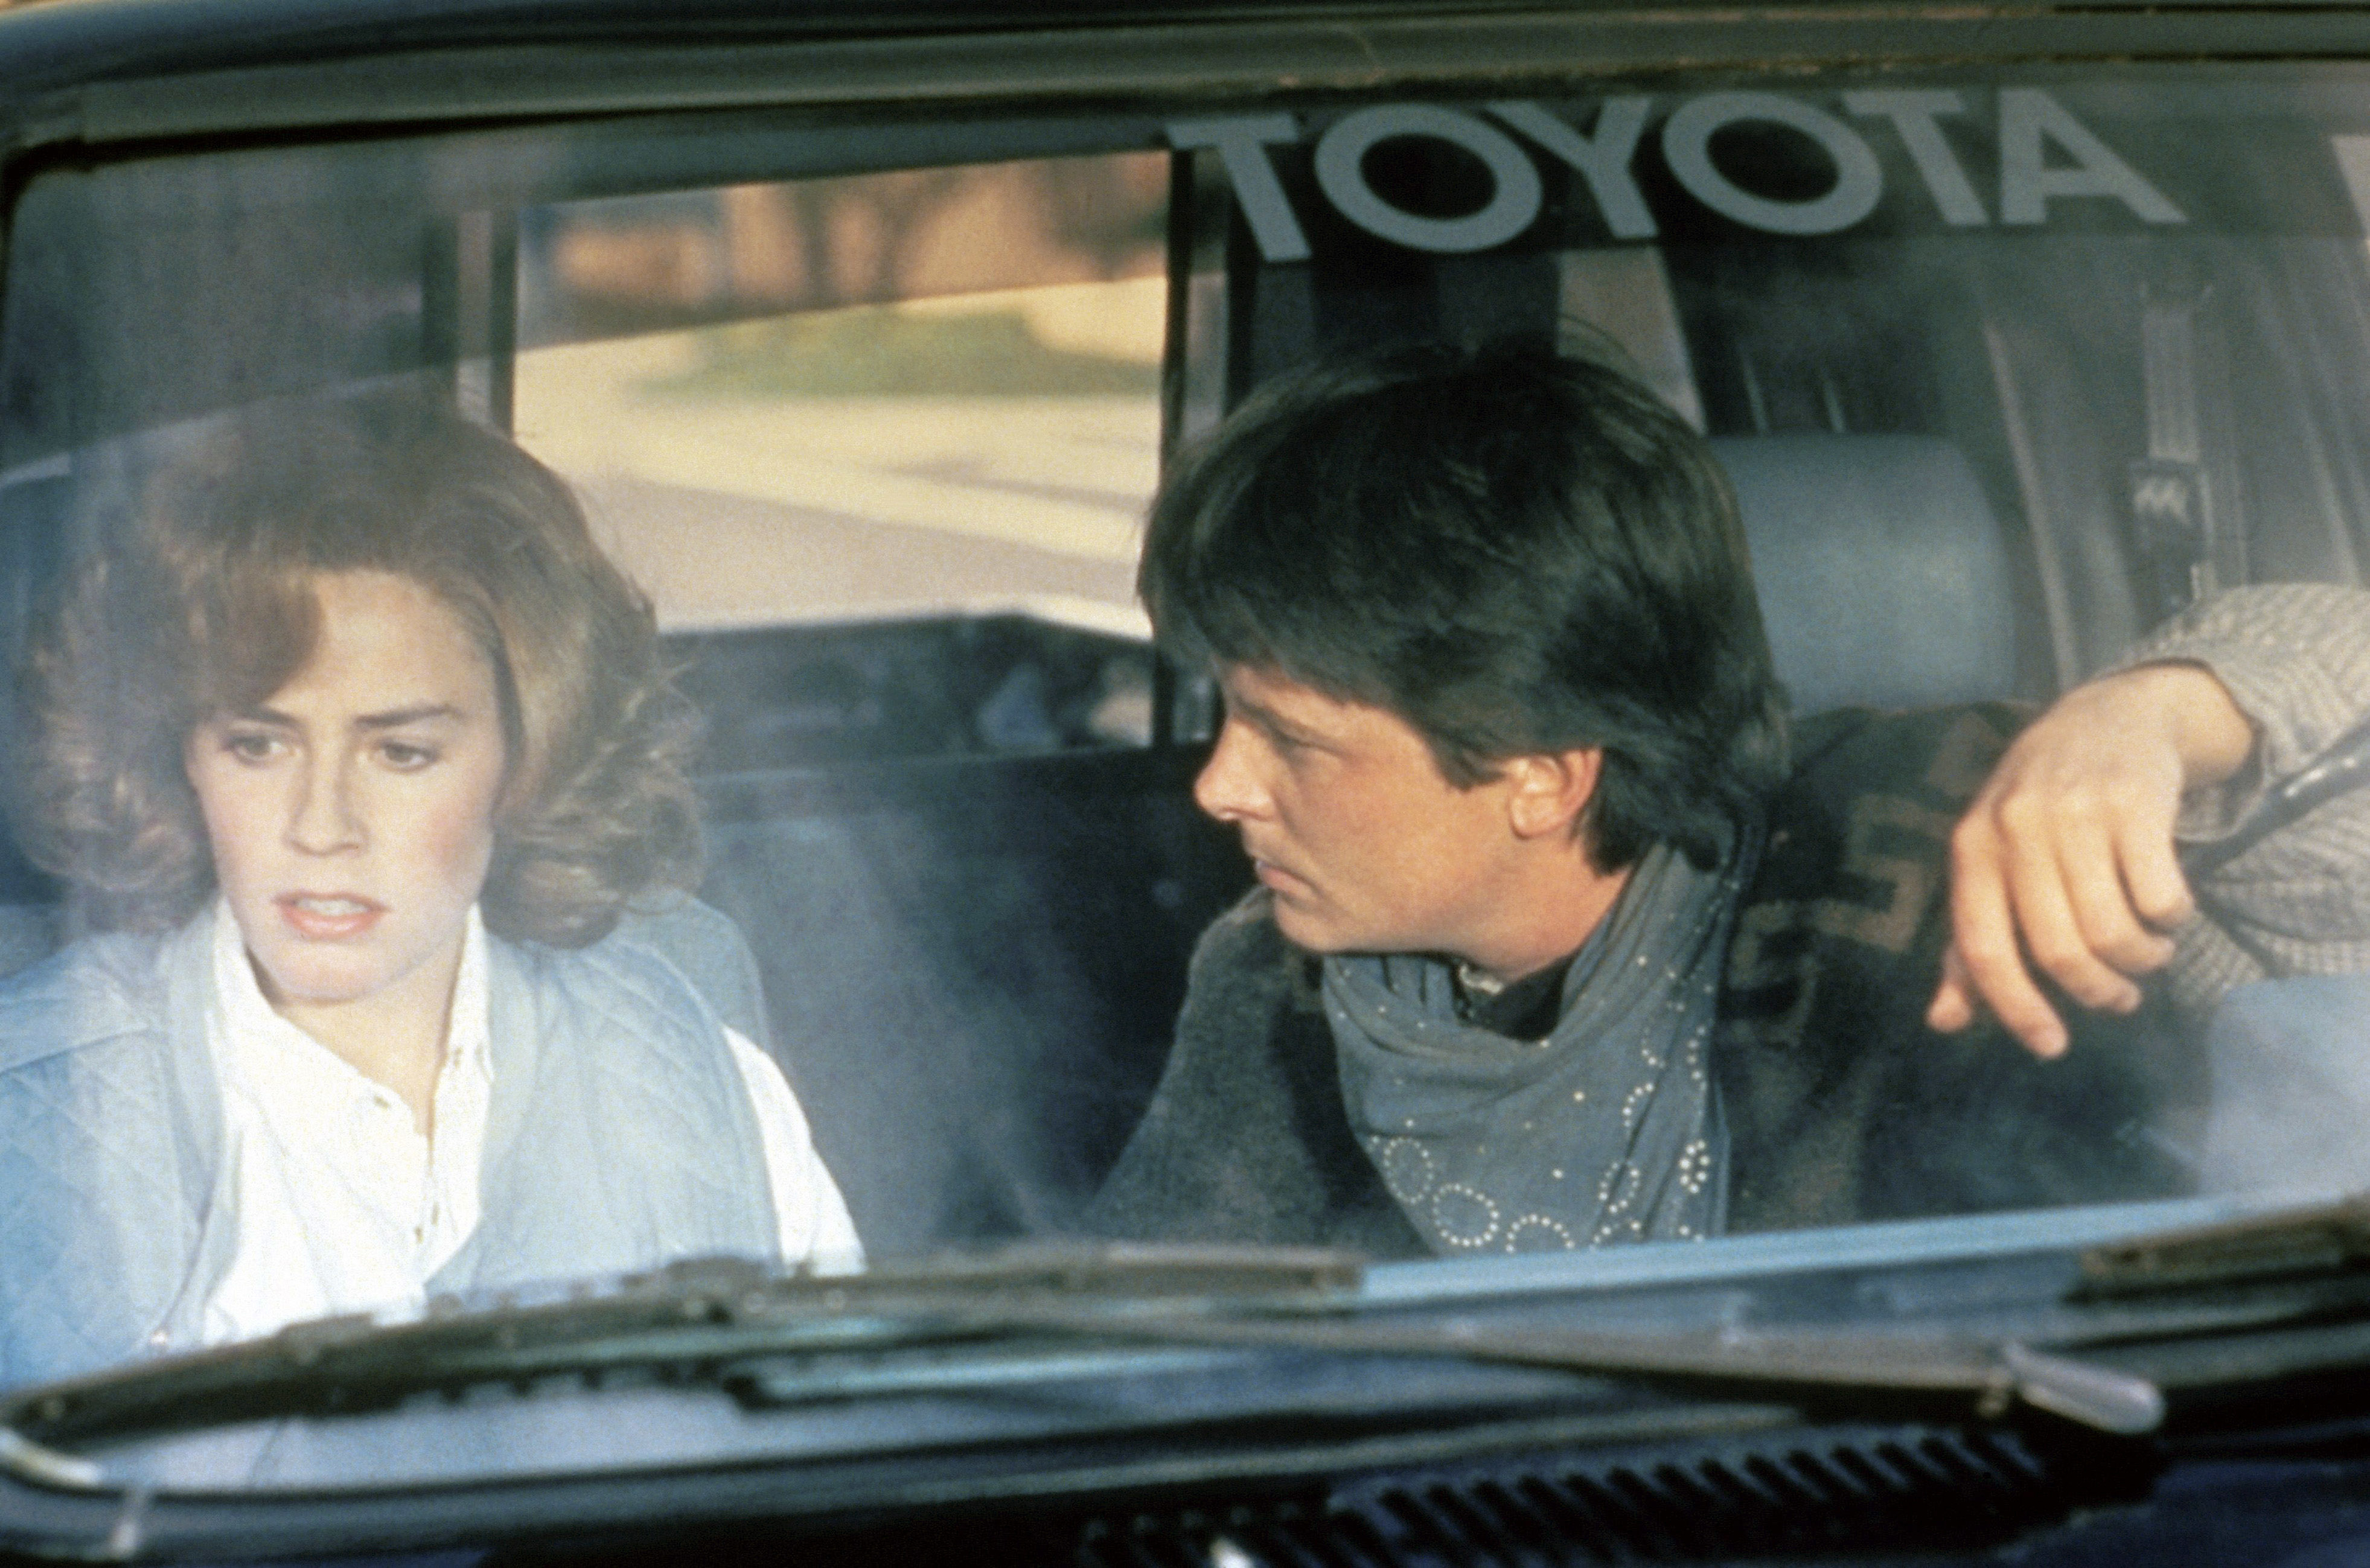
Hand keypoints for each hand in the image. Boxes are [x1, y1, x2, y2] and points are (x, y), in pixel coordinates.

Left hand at [1926, 663, 2253, 1057]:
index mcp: (1971, 848)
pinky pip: (2160, 896)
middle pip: (2056, 948)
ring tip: (2147, 955)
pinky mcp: (2137, 803)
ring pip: (2111, 930)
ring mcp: (2076, 812)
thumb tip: (1945, 1021)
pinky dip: (2171, 920)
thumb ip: (1967, 943)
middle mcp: (2017, 828)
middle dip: (2095, 991)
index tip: (2050, 1046)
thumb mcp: (1989, 860)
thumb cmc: (2037, 807)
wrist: (2104, 715)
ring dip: (2140, 960)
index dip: (2014, 1006)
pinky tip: (2168, 912)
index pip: (1981, 946)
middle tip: (2118, 998)